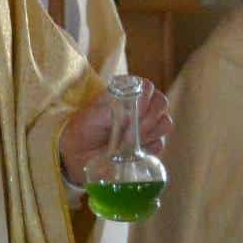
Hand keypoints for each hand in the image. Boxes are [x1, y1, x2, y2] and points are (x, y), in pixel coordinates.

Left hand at [58, 78, 172, 185]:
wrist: (77, 155)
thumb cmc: (83, 129)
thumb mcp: (93, 115)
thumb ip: (114, 110)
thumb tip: (135, 112)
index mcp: (126, 95)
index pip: (147, 86)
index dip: (146, 97)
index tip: (136, 110)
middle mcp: (139, 108)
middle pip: (161, 103)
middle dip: (150, 116)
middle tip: (132, 129)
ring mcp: (145, 127)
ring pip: (165, 123)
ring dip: (150, 132)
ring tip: (128, 141)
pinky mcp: (147, 147)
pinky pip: (159, 145)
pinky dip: (148, 148)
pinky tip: (133, 152)